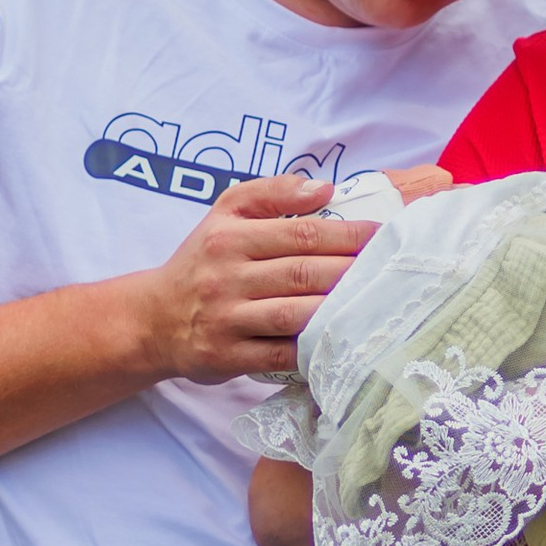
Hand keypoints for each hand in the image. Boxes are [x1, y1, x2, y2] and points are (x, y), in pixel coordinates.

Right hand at [130, 167, 448, 381]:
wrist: (153, 319)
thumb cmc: (202, 261)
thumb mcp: (224, 213)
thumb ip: (270, 192)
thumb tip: (324, 188)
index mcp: (230, 237)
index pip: (302, 233)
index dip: (348, 234)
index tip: (384, 236)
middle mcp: (227, 276)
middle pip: (303, 273)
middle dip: (351, 272)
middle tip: (392, 271)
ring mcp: (227, 320)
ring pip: (294, 314)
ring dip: (337, 311)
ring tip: (375, 304)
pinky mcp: (227, 357)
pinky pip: (279, 356)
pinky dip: (312, 351)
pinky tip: (342, 343)